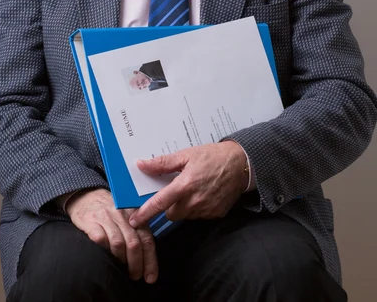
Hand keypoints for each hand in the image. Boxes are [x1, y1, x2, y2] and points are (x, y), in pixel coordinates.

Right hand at [67, 188, 158, 283]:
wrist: (86, 195)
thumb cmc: (109, 211)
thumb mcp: (127, 217)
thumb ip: (137, 233)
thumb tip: (147, 261)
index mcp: (135, 216)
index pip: (147, 240)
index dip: (150, 261)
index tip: (150, 278)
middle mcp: (122, 216)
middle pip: (134, 244)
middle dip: (136, 264)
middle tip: (134, 276)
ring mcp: (106, 218)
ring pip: (118, 243)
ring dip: (121, 261)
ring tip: (120, 270)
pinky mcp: (90, 221)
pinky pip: (99, 239)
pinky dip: (104, 251)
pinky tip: (105, 258)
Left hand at [130, 142, 247, 226]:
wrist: (242, 163)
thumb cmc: (212, 156)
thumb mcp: (187, 155)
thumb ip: (163, 163)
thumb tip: (141, 165)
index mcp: (185, 185)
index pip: (160, 203)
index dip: (145, 213)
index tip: (134, 221)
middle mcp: (195, 201)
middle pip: (172, 214)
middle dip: (170, 206)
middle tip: (176, 191)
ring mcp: (207, 209)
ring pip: (186, 215)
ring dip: (184, 207)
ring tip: (194, 189)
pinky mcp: (216, 214)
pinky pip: (200, 215)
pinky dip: (198, 208)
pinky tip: (205, 194)